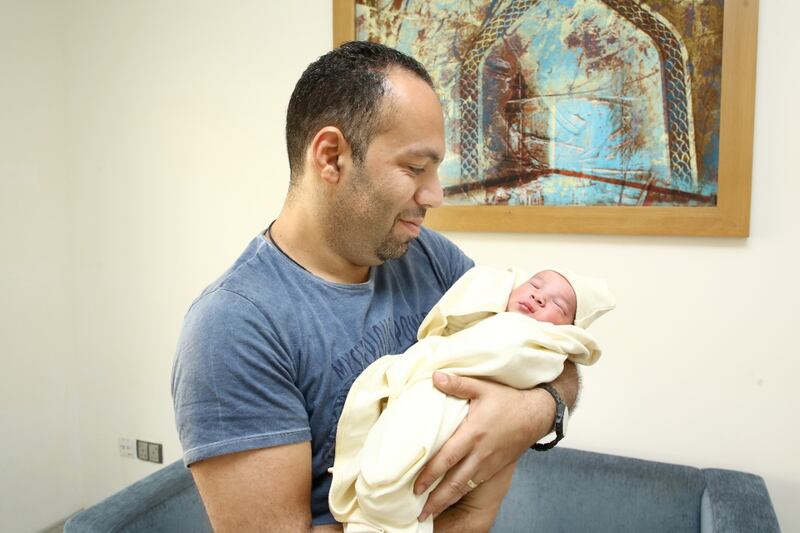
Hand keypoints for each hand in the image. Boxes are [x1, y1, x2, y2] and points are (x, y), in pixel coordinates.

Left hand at [414, 372, 556, 520]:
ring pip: (463, 487)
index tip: (415, 487)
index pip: (447, 458)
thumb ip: (458, 384)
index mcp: (473, 433)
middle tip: (418, 513)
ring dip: (446, 501)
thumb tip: (434, 377)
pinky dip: (460, 495)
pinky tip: (449, 500)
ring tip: (429, 514)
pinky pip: (474, 484)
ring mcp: (488, 463)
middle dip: (435, 500)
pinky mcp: (494, 467)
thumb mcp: (483, 387)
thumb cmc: (508, 400)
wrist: (536, 414)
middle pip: (454, 482)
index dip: (430, 474)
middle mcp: (480, 453)